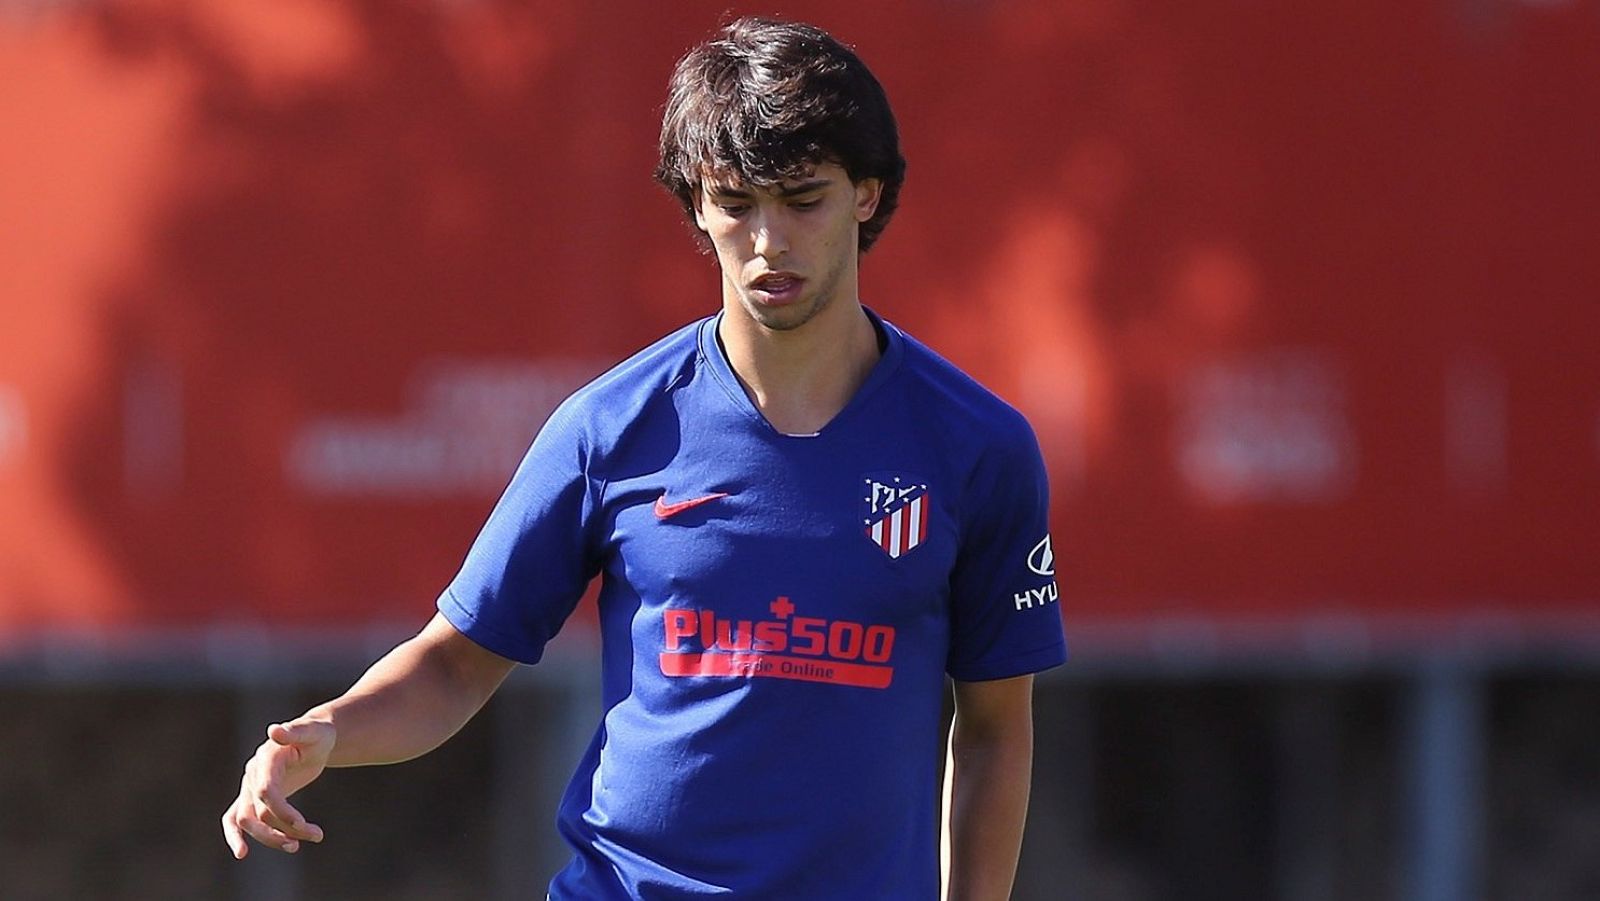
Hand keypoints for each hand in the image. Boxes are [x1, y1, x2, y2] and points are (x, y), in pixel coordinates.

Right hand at [221, 718, 335, 857]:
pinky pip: (235, 818)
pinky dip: (235, 836)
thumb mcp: (313, 731)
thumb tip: (274, 730)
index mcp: (266, 759)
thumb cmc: (316, 735)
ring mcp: (249, 787)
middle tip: (312, 836)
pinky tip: (241, 853)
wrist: (312, 739)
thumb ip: (295, 731)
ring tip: (298, 845)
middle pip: (255, 813)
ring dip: (272, 837)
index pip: (267, 792)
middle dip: (279, 830)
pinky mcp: (252, 797)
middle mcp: (253, 774)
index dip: (282, 811)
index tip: (302, 824)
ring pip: (249, 821)